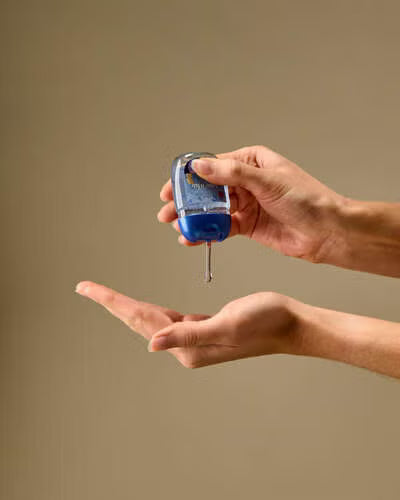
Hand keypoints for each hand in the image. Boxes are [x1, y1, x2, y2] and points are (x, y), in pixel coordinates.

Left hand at [75, 281, 300, 367]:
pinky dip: (152, 309)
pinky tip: (143, 306)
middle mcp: (187, 347)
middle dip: (113, 303)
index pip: (142, 320)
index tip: (86, 288)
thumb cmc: (267, 321)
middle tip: (86, 288)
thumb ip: (189, 335)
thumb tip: (151, 344)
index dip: (113, 302)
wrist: (292, 323)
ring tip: (105, 295)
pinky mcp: (203, 329)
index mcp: (189, 347)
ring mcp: (194, 340)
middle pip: (141, 320)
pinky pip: (169, 318)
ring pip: (153, 319)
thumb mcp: (228, 325)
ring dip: (128, 306)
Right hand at [158, 145, 346, 263]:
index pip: (212, 165)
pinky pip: (221, 227)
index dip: (188, 177)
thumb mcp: (267, 182)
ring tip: (177, 227)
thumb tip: (200, 166)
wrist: (327, 232)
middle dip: (187, 201)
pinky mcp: (247, 225)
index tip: (171, 188)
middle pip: (208, 189)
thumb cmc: (307, 200)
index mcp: (251, 161)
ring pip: (212, 209)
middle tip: (167, 212)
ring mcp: (246, 204)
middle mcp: (246, 181)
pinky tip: (193, 238)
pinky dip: (207, 233)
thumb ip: (231, 174)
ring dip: (194, 218)